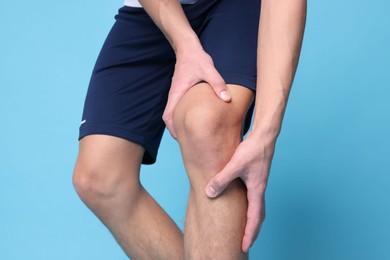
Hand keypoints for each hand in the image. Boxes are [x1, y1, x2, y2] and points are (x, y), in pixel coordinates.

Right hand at [162, 45, 230, 138]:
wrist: (187, 47)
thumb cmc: (196, 58)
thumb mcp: (208, 70)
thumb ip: (217, 84)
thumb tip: (226, 99)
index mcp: (177, 94)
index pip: (167, 116)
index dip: (172, 130)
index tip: (180, 139)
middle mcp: (175, 96)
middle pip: (169, 119)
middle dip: (176, 131)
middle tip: (188, 141)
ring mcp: (177, 94)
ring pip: (174, 114)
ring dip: (179, 124)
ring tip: (192, 134)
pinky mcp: (182, 92)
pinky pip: (179, 108)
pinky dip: (183, 116)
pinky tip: (196, 120)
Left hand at [205, 132, 274, 252]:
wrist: (265, 135)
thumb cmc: (253, 150)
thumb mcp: (234, 165)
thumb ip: (222, 179)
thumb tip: (209, 193)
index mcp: (257, 190)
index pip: (254, 218)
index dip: (249, 233)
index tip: (244, 246)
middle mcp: (259, 189)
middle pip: (258, 216)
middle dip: (252, 231)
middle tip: (245, 244)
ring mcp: (258, 183)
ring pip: (256, 207)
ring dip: (251, 220)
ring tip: (244, 229)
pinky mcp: (256, 177)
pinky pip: (253, 198)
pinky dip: (249, 208)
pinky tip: (241, 205)